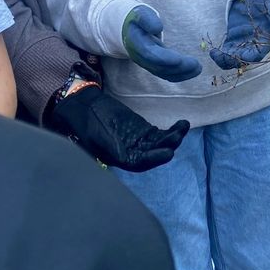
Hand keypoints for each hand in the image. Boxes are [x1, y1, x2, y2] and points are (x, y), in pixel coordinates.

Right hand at [51, 84, 189, 171]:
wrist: (85, 107)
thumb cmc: (88, 123)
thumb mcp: (97, 137)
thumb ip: (112, 149)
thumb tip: (125, 160)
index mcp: (120, 159)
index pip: (141, 163)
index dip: (155, 159)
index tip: (169, 153)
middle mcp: (132, 153)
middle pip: (154, 153)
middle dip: (167, 146)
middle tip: (178, 137)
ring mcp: (139, 141)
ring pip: (160, 143)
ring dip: (173, 137)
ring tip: (183, 127)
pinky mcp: (143, 130)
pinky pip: (160, 134)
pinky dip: (172, 131)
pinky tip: (182, 124)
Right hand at [122, 5, 201, 81]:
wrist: (130, 28)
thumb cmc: (138, 19)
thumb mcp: (141, 13)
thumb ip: (148, 19)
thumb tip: (158, 28)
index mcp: (136, 43)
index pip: (150, 54)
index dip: (164, 58)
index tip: (179, 59)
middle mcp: (141, 57)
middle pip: (159, 66)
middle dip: (178, 67)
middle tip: (196, 64)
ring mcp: (147, 63)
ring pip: (164, 73)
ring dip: (182, 73)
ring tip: (198, 68)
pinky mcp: (155, 65)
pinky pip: (167, 74)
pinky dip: (180, 75)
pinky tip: (194, 71)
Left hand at [209, 0, 269, 69]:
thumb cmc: (265, 0)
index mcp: (265, 39)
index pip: (258, 54)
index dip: (249, 57)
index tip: (238, 56)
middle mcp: (254, 45)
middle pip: (243, 59)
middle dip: (232, 61)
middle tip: (221, 57)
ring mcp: (242, 43)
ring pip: (233, 58)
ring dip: (224, 60)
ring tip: (214, 54)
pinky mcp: (233, 39)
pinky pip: (226, 51)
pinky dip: (219, 55)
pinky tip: (212, 51)